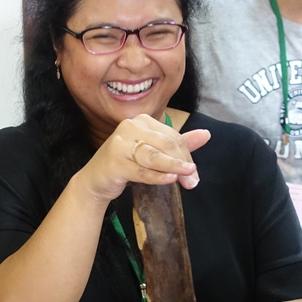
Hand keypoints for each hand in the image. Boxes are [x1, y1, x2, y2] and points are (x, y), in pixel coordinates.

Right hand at [77, 114, 211, 203]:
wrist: (95, 181)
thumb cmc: (125, 165)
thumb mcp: (153, 152)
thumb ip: (178, 144)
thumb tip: (206, 134)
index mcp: (142, 121)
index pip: (171, 136)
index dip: (186, 154)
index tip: (194, 172)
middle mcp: (129, 126)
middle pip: (165, 144)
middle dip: (182, 162)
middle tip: (193, 181)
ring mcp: (120, 143)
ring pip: (153, 156)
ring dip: (173, 167)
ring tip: (188, 177)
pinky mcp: (114, 162)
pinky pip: (141, 170)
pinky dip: (157, 176)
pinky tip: (170, 179)